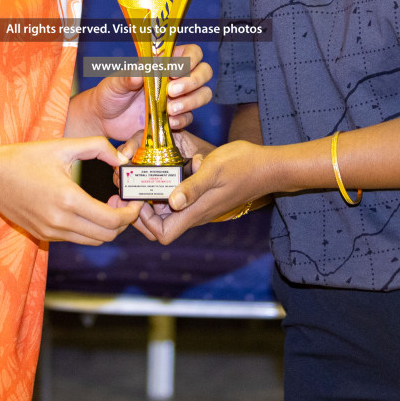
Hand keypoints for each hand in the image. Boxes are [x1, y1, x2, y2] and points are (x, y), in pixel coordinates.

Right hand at [0, 136, 140, 244]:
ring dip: (107, 226)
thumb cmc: (25, 158)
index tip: (136, 200)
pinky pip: (76, 238)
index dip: (131, 213)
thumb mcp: (63, 146)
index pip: (112, 220)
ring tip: (106, 203)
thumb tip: (122, 159)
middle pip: (107, 235)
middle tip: (122, 200)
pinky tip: (87, 208)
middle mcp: (60, 222)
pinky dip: (89, 228)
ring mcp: (51, 232)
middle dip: (123, 220)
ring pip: (93, 241)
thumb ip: (98, 147)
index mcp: (68, 199)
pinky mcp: (44, 235)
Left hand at [85, 43, 213, 141]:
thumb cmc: (110, 93)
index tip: (173, 70)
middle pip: (204, 72)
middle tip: (171, 91)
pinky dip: (182, 119)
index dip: (190, 59)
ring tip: (170, 109)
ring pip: (203, 94)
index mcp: (164, 62)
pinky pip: (189, 117)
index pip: (191, 52)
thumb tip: (140, 73)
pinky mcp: (175, 118)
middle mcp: (176, 78)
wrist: (104, 119)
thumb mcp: (114, 82)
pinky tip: (168, 121)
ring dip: (191, 101)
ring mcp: (178, 98)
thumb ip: (126, 77)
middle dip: (193, 81)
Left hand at [134, 140, 270, 244]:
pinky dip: (164, 188)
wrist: (267, 166)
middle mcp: (194, 212)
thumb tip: (172, 202)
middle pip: (160, 226)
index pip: (162, 234)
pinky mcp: (202, 194)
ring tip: (141, 176)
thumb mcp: (213, 170)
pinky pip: (177, 199)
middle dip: (142, 211)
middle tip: (132, 188)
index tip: (138, 198)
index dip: (145, 221)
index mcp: (195, 212)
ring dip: (151, 198)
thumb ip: (193, 186)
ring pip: (167, 211)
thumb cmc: (243, 166)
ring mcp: (198, 204)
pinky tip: (161, 169)